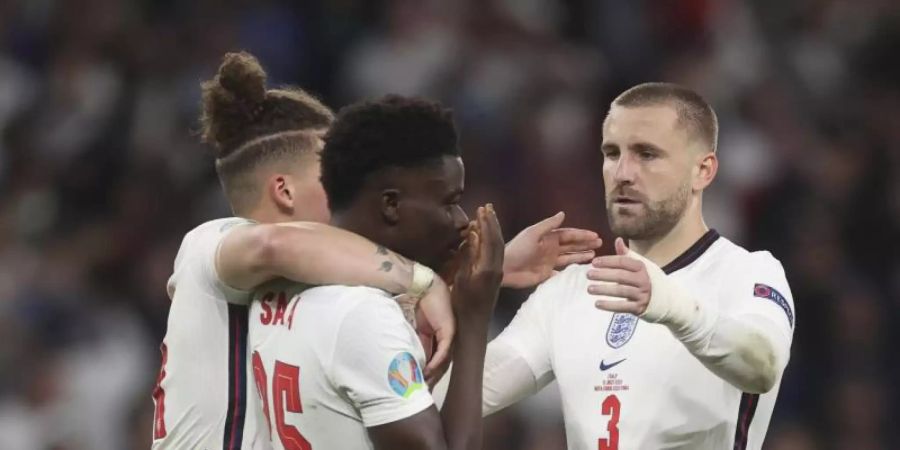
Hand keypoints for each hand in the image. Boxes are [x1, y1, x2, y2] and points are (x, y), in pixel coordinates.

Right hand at [415, 276, 453, 386]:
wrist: (424, 287)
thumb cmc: (420, 304)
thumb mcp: (416, 328)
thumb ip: (416, 341)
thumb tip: (408, 358)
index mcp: (440, 337)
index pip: (436, 360)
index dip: (429, 374)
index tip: (420, 385)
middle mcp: (447, 338)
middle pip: (442, 365)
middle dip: (433, 379)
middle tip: (423, 392)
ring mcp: (450, 335)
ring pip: (444, 361)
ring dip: (434, 374)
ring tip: (425, 385)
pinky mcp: (449, 331)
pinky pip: (444, 351)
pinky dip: (436, 362)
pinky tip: (428, 371)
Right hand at [452, 204, 504, 319]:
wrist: (472, 326)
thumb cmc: (462, 305)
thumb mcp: (462, 279)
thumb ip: (469, 256)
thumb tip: (474, 235)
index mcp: (488, 268)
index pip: (490, 239)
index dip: (486, 223)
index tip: (482, 209)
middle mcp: (496, 269)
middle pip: (498, 240)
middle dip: (492, 223)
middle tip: (487, 207)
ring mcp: (497, 273)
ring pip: (499, 247)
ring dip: (494, 230)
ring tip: (489, 217)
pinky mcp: (495, 278)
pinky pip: (497, 254)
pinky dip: (493, 241)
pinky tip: (487, 237)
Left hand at [502, 212, 601, 287]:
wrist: (504, 268)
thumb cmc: (518, 249)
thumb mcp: (533, 233)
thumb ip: (549, 224)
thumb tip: (563, 213)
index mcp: (548, 238)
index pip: (569, 235)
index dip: (582, 235)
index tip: (595, 235)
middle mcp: (550, 249)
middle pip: (571, 245)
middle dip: (585, 244)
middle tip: (600, 244)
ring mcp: (549, 262)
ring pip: (569, 258)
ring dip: (581, 255)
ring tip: (594, 255)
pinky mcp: (546, 274)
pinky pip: (562, 272)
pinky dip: (571, 272)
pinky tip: (581, 272)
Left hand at [586, 237, 651, 314]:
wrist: (668, 300)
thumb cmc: (650, 279)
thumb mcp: (641, 265)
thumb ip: (627, 254)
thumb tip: (617, 239)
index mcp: (642, 267)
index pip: (623, 262)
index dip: (608, 261)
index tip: (594, 262)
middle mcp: (643, 280)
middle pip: (620, 276)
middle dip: (603, 275)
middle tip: (588, 274)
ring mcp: (642, 294)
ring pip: (620, 291)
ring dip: (604, 290)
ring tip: (589, 289)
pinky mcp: (640, 308)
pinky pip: (623, 307)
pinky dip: (609, 306)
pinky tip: (597, 304)